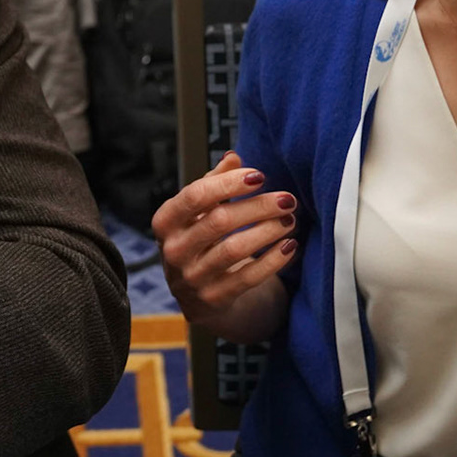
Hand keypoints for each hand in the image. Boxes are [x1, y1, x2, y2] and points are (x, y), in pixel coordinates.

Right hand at [151, 152, 297, 329]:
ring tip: (290, 220)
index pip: (195, 196)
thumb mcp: (198, 211)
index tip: (259, 175)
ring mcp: (191, 278)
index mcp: (165, 221)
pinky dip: (272, 260)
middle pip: (219, 221)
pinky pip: (248, 278)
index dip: (229, 183)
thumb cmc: (200, 239)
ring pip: (235, 249)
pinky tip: (290, 246)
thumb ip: (213, 183)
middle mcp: (173, 250)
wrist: (196, 294)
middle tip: (287, 199)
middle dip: (258, 207)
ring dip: (268, 231)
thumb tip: (233, 157)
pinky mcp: (213, 299)